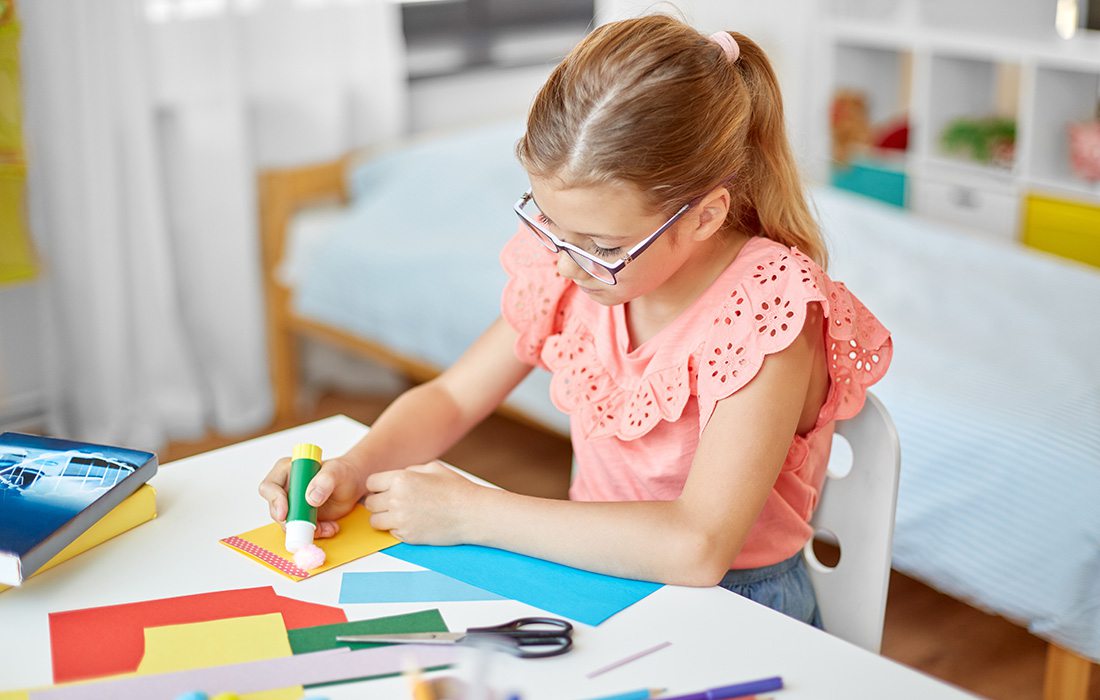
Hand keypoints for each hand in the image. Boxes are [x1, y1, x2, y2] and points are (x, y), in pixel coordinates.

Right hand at [258, 454, 365, 537]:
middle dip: (291, 523)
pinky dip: (316, 533)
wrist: (352, 484)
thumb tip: (311, 498)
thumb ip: (324, 481)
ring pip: (289, 524)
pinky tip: (331, 528)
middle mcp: (285, 489)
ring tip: (329, 526)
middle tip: (310, 528)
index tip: (285, 514)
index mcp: (286, 470)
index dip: (274, 501)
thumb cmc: (342, 472)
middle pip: (276, 510)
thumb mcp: (336, 472)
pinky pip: (302, 531)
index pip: (270, 487)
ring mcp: (292, 505)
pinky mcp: (301, 518)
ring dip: (307, 530)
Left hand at [363, 462, 482, 544]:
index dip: (378, 486)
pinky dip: (397, 528)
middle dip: (379, 502)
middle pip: (369, 503)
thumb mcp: (432, 468)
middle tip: (394, 502)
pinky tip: (413, 522)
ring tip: (400, 514)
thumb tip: (397, 477)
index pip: (371, 483)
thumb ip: (410, 471)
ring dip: (384, 517)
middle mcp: (396, 499)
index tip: (386, 489)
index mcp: (401, 479)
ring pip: (374, 521)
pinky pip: (390, 532)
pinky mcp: (407, 536)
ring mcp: (400, 520)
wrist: (472, 514)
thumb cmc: (456, 489)